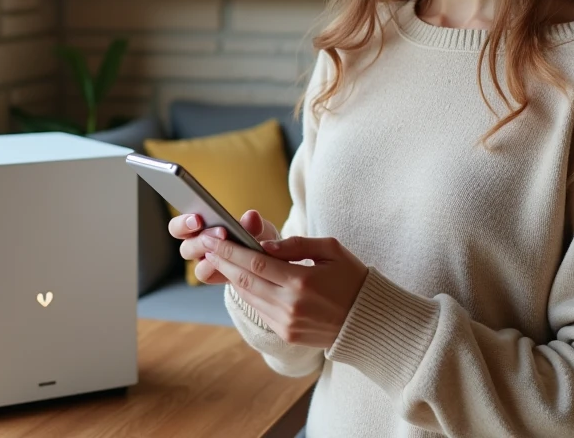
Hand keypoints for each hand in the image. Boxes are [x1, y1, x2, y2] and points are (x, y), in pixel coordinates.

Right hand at [168, 209, 280, 285]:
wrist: (266, 261)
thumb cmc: (257, 238)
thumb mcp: (259, 228)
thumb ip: (253, 223)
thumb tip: (251, 217)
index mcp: (200, 226)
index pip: (180, 225)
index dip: (184, 222)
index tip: (198, 219)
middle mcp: (197, 244)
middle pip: (184, 244)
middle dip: (199, 239)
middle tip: (220, 234)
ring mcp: (202, 260)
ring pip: (194, 260)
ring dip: (207, 251)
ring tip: (225, 248)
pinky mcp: (212, 275)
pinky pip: (204, 274)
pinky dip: (214, 267)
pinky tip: (228, 263)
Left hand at [202, 232, 368, 349]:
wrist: (367, 322)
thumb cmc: (352, 279)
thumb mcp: (332, 251)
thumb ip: (297, 244)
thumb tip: (265, 245)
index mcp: (302, 281)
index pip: (256, 262)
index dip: (230, 251)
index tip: (213, 240)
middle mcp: (291, 305)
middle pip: (246, 280)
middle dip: (223, 262)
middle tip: (205, 247)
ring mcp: (287, 323)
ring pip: (249, 296)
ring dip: (231, 277)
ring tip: (217, 260)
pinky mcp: (286, 334)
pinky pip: (260, 309)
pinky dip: (247, 292)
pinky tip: (240, 279)